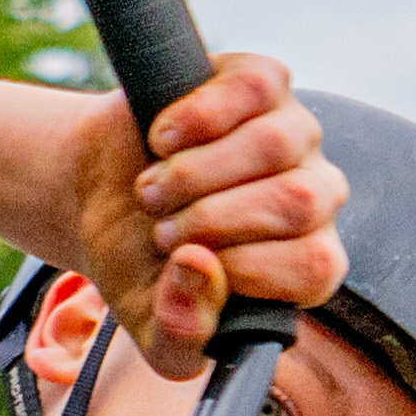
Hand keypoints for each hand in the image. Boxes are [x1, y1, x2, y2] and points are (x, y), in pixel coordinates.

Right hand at [70, 52, 337, 355]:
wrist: (98, 194)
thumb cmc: (138, 264)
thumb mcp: (150, 325)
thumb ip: (180, 333)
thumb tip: (200, 269)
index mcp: (307, 262)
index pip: (317, 266)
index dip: (246, 269)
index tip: (187, 265)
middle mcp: (316, 195)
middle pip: (299, 201)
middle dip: (212, 220)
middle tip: (160, 231)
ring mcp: (295, 132)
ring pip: (275, 143)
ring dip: (193, 173)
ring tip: (151, 191)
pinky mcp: (263, 82)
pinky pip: (255, 87)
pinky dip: (197, 116)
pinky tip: (161, 138)